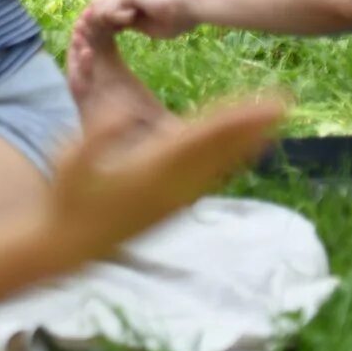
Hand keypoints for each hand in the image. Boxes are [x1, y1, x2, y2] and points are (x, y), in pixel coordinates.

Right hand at [44, 92, 285, 259]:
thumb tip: (125, 108)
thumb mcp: (70, 160)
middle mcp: (171, 186)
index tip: (263, 103)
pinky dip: (229, 163)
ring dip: (247, 144)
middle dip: (251, 126)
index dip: (234, 119)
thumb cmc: (66, 198)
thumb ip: (99, 134)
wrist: (68, 246)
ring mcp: (175, 199)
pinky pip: (209, 180)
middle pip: (219, 150)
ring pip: (219, 166)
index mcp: (149, 169)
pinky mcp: (172, 208)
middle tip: (285, 103)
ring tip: (274, 124)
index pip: (200, 137)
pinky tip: (240, 155)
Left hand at [80, 0, 198, 40]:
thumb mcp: (147, 27)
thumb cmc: (176, 20)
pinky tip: (116, 31)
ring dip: (98, 24)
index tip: (97, 41)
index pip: (104, 9)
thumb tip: (118, 29)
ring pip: (100, 7)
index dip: (98, 25)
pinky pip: (109, 8)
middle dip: (93, 24)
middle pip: (98, 5)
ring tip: (101, 38)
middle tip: (92, 41)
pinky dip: (109, 22)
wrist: (189, 8)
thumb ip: (133, 25)